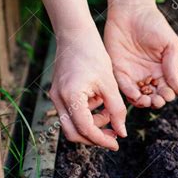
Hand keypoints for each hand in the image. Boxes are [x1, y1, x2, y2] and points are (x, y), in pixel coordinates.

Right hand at [50, 23, 126, 149]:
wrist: (75, 34)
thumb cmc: (93, 53)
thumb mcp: (109, 83)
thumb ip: (116, 110)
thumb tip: (122, 133)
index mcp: (71, 96)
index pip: (86, 129)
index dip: (102, 140)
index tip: (117, 143)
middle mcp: (58, 99)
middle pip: (74, 133)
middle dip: (94, 138)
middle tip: (113, 136)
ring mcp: (56, 97)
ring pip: (72, 125)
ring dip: (92, 125)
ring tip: (110, 114)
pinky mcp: (59, 94)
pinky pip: (71, 113)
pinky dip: (87, 115)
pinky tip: (101, 104)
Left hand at [104, 5, 177, 108]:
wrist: (131, 10)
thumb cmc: (154, 24)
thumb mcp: (169, 44)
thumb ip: (173, 68)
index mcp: (162, 70)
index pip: (165, 90)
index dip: (167, 95)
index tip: (167, 94)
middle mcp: (147, 75)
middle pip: (152, 96)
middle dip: (155, 102)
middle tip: (156, 100)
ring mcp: (133, 74)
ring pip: (138, 96)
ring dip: (142, 102)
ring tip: (146, 100)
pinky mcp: (119, 70)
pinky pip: (124, 87)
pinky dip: (129, 94)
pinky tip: (135, 94)